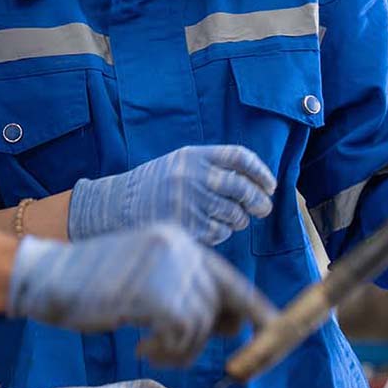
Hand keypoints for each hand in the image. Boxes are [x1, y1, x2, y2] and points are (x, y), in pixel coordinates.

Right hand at [9, 223, 276, 364]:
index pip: (230, 278)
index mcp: (177, 240)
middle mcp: (180, 246)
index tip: (273, 334)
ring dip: (183, 348)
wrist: (49, 275)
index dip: (256, 309)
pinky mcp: (158, 294)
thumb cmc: (92, 283)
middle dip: (222, 334)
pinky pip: (186, 337)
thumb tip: (236, 323)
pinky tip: (142, 346)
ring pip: (205, 323)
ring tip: (151, 347)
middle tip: (193, 354)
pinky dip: (169, 353)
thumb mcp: (145, 278)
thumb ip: (185, 291)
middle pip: (227, 301)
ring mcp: (170, 268)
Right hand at [68, 145, 275, 245]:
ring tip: (232, 218)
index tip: (269, 184)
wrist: (117, 205)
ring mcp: (190, 202)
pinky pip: (219, 232)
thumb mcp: (180, 163)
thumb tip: (255, 183)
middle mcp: (193, 176)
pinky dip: (222, 232)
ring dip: (240, 219)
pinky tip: (211, 227)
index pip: (239, 157)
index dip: (260, 171)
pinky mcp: (186, 226)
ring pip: (234, 214)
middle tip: (263, 208)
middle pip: (242, 187)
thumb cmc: (154, 184)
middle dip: (259, 201)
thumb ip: (212, 167)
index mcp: (193, 156)